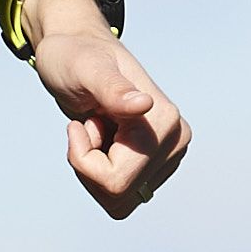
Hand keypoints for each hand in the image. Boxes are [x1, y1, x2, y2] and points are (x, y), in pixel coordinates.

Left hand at [27, 0, 188, 212]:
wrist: (78, 52)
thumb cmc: (74, 56)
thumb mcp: (84, 69)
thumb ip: (112, 88)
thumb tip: (144, 105)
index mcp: (164, 121)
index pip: (115, 180)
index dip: (83, 159)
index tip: (80, 123)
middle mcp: (176, 140)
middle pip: (119, 195)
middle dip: (88, 167)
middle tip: (89, 124)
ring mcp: (169, 154)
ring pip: (120, 200)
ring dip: (94, 171)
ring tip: (97, 130)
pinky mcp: (158, 164)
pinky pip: (121, 195)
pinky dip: (100, 174)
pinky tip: (102, 140)